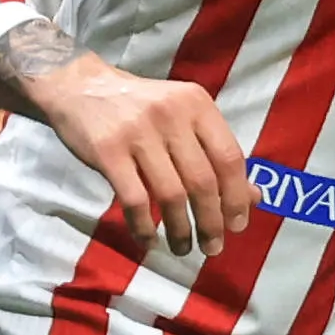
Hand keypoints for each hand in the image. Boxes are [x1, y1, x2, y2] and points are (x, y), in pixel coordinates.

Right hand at [16, 51, 247, 263]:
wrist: (79, 87)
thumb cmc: (139, 107)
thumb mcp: (183, 118)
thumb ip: (215, 152)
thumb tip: (254, 196)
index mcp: (196, 105)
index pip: (229, 157)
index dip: (237, 197)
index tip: (238, 226)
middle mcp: (171, 115)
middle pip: (203, 180)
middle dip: (212, 221)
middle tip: (213, 247)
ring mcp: (137, 132)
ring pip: (171, 193)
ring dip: (180, 229)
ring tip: (183, 248)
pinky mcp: (107, 151)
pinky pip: (134, 199)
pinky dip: (144, 226)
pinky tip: (148, 240)